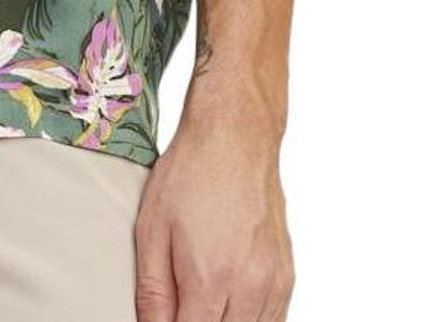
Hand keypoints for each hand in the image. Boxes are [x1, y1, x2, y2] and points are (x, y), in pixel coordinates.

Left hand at [134, 109, 293, 321]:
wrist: (235, 137)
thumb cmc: (190, 175)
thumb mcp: (152, 229)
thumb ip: (153, 292)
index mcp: (211, 280)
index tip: (164, 315)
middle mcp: (250, 289)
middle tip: (180, 305)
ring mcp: (274, 284)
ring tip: (201, 301)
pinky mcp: (287, 276)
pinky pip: (274, 321)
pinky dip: (250, 321)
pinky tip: (228, 307)